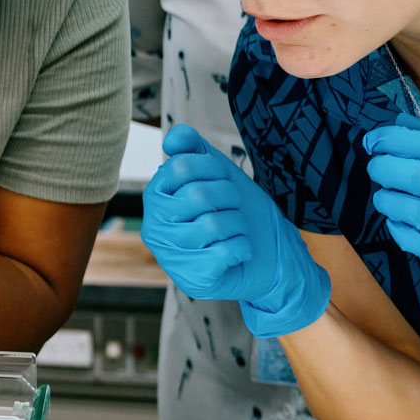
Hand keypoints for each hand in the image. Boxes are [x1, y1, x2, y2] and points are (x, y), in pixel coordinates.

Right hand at [141, 123, 329, 337]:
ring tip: (236, 228)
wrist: (265, 251)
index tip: (221, 178)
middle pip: (198, 195)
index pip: (180, 165)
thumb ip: (191, 146)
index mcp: (155, 196)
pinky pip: (223, 253)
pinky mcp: (192, 279)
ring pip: (212, 225)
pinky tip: (238, 250)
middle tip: (234, 206)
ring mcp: (170, 257)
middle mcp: (154, 227)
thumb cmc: (233, 207)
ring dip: (237, 223)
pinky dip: (242, 247)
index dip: (212, 167)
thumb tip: (172, 139)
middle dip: (230, 197)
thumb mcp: (214, 169)